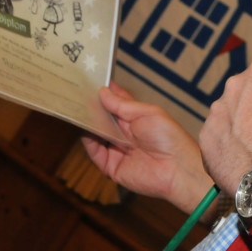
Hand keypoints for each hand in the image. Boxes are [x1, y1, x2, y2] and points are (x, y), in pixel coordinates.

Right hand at [82, 82, 213, 213]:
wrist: (176, 169)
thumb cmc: (169, 137)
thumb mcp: (147, 113)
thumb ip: (123, 104)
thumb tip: (103, 92)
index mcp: (137, 118)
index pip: (116, 104)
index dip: (105, 93)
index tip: (90, 81)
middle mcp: (125, 134)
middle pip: (103, 119)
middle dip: (92, 107)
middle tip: (76, 92)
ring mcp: (117, 150)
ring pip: (96, 134)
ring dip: (87, 122)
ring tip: (75, 106)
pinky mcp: (111, 166)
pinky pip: (94, 152)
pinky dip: (87, 140)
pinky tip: (84, 127)